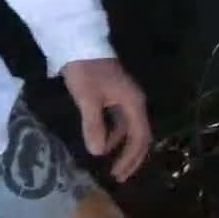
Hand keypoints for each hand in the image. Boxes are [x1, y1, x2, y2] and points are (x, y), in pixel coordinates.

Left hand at [61, 58, 150, 182]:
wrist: (78, 41)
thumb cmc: (84, 70)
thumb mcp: (87, 99)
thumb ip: (94, 126)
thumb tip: (97, 153)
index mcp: (133, 103)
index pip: (140, 138)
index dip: (131, 158)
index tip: (118, 174)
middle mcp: (134, 101)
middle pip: (139, 135)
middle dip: (130, 157)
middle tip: (118, 176)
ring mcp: (125, 98)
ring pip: (128, 128)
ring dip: (120, 146)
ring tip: (109, 163)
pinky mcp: (113, 95)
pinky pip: (118, 120)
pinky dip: (112, 134)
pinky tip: (101, 142)